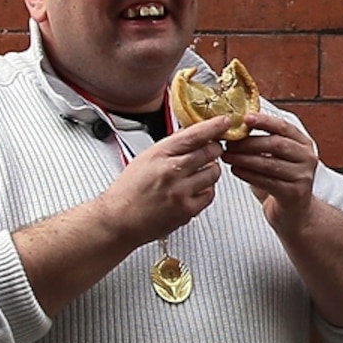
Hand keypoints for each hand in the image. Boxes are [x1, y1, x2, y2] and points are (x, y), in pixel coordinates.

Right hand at [98, 113, 229, 244]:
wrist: (118, 219)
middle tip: (212, 150)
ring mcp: (180, 191)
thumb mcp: (145, 158)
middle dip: (215, 149)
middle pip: (209, 152)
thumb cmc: (129, 190)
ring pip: (214, 173)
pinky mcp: (187, 210)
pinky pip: (209, 194)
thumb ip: (170, 147)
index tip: (224, 122)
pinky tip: (194, 189)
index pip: (194, 135)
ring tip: (198, 172)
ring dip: (211, 170)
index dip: (213, 127)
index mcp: (159, 154)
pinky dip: (206, 190)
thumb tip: (192, 136)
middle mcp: (171, 171)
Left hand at [222, 107, 320, 228]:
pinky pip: (267, 182)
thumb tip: (235, 127)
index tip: (245, 118)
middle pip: (276, 144)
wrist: (294, 213)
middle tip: (228, 143)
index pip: (283, 127)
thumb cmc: (281, 182)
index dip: (264, 121)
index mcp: (303, 143)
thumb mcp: (277, 158)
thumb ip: (264, 142)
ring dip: (245, 159)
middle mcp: (307, 158)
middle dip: (249, 143)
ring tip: (227, 156)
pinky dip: (248, 175)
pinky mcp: (294, 194)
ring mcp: (303, 176)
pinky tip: (235, 170)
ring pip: (270, 164)